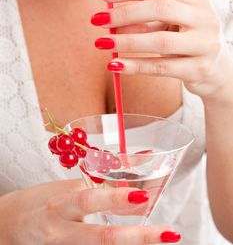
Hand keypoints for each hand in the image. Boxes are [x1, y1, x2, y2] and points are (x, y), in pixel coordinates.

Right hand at [0, 179, 178, 243]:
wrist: (9, 224)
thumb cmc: (43, 201)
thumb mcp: (68, 188)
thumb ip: (100, 186)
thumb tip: (136, 177)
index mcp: (62, 202)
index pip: (92, 198)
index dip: (118, 198)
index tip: (144, 196)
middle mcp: (62, 229)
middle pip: (100, 236)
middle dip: (137, 236)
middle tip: (168, 233)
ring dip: (132, 244)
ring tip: (161, 238)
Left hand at [92, 0, 232, 98]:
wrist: (216, 71)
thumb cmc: (187, 41)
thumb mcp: (170, 24)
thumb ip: (145, 18)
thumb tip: (110, 14)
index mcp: (196, 0)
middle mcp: (205, 18)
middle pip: (161, 8)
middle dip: (125, 13)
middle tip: (98, 20)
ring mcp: (205, 45)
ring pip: (161, 41)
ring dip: (127, 41)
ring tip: (102, 43)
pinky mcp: (199, 69)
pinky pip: (162, 67)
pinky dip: (136, 66)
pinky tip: (116, 65)